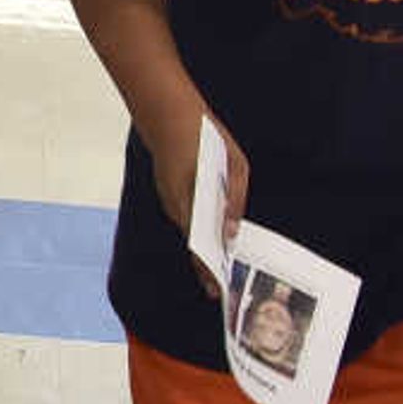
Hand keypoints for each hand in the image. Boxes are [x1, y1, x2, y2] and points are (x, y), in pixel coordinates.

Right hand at [153, 111, 247, 292]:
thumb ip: (235, 199)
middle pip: (191, 242)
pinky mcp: (169, 191)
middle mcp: (175, 206)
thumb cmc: (204, 137)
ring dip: (200, 247)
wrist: (167, 114)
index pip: (199, 244)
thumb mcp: (234, 165)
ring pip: (187, 229)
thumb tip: (233, 230)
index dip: (207, 268)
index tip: (214, 288)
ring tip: (215, 268)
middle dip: (203, 265)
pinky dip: (196, 229)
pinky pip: (184, 215)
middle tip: (215, 289)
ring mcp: (169, 199)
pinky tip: (208, 235)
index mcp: (189, 201)